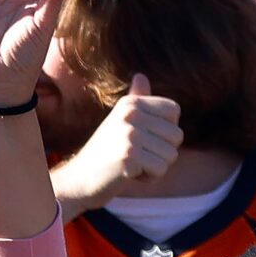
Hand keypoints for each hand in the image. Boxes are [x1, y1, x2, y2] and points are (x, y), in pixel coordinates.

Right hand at [53, 75, 181, 211]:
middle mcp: (131, 115)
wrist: (79, 180)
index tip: (145, 139)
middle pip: (176, 135)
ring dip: (155, 167)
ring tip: (133, 165)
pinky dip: (149, 178)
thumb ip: (136, 100)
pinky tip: (131, 175)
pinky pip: (160, 170)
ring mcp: (129, 135)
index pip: (174, 111)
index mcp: (130, 103)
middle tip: (138, 157)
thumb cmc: (104, 152)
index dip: (166, 131)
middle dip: (162, 152)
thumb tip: (141, 76)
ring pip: (171, 155)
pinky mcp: (129, 157)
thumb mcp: (120, 121)